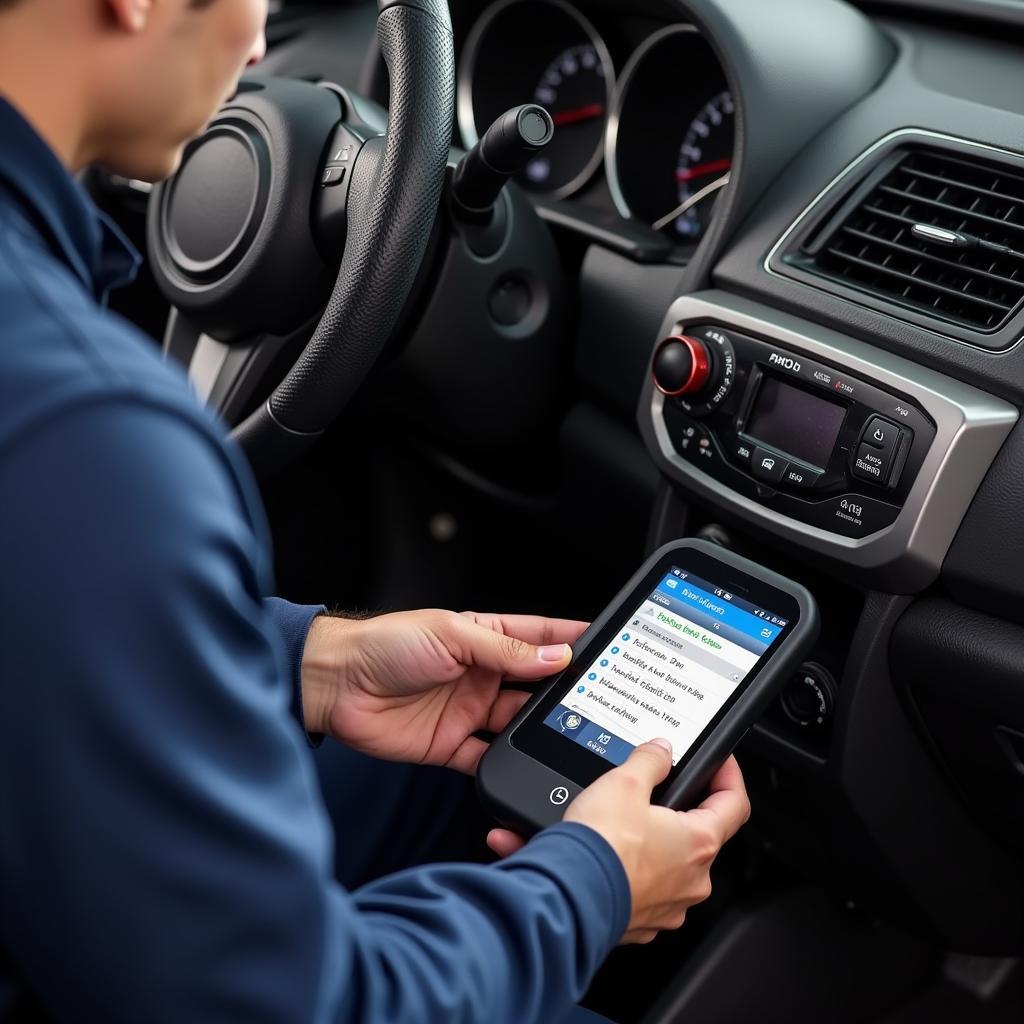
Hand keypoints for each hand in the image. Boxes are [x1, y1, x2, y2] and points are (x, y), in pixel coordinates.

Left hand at [300, 610, 586, 773]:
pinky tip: (522, 766)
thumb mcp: (453, 636)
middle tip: (597, 700)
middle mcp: (481, 674)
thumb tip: (556, 656)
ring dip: (537, 729)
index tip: (606, 646)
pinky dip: (504, 764)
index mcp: (484, 638)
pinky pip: (486, 759)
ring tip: (568, 735)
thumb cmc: (386, 644)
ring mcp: (468, 711)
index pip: (539, 638)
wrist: (336, 684)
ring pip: (517, 724)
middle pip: (534, 685)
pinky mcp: (450, 744)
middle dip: (563, 691)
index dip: (571, 641)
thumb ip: (506, 650)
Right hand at [489, 746, 749, 943]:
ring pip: (673, 866)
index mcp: (698, 842)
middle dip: (681, 813)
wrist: (568, 896)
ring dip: (656, 847)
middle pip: (701, 835)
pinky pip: (648, 891)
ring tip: (624, 828)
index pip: (735, 803)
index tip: (720, 764)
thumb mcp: (624, 782)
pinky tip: (612, 858)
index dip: (729, 776)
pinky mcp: (645, 922)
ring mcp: (670, 905)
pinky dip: (634, 873)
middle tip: (656, 795)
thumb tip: (661, 751)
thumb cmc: (601, 846)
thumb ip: (650, 760)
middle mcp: (693, 880)